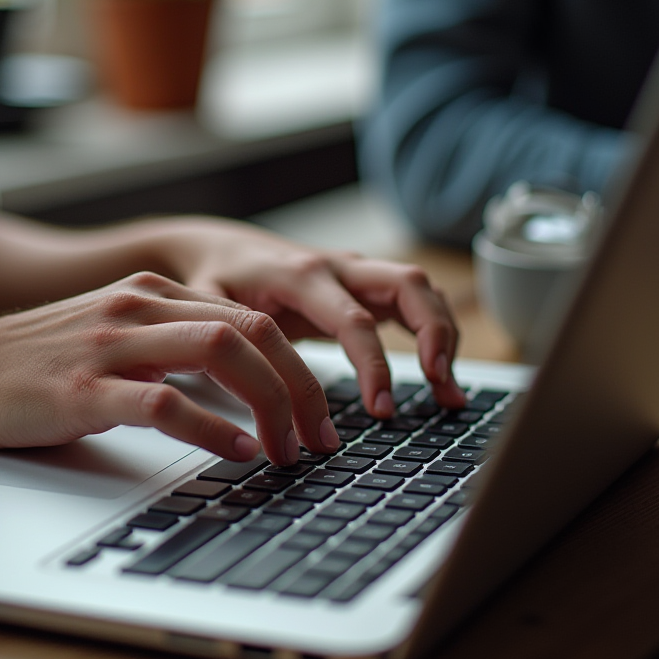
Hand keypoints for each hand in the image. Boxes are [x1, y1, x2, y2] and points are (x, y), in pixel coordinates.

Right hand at [0, 272, 338, 464]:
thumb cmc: (42, 364)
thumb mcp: (117, 335)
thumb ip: (174, 344)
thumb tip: (243, 384)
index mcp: (154, 292)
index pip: (251, 318)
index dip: (298, 368)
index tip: (317, 413)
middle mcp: (140, 307)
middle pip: (251, 332)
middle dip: (300, 388)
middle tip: (320, 438)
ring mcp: (112, 344)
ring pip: (221, 355)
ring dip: (269, 406)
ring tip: (288, 450)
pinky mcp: (85, 388)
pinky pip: (166, 402)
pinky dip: (212, 429)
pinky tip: (237, 452)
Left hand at [163, 219, 465, 414]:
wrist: (219, 248)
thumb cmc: (215, 279)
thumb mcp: (208, 308)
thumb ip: (230, 341)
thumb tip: (254, 391)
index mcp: (300, 276)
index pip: (353, 319)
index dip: (374, 365)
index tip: (381, 410)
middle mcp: (337, 267)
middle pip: (408, 285)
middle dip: (434, 333)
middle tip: (440, 385)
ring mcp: (355, 272)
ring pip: (420, 288)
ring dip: (445, 335)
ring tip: (450, 393)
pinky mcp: (363, 285)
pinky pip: (414, 300)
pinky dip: (435, 333)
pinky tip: (440, 377)